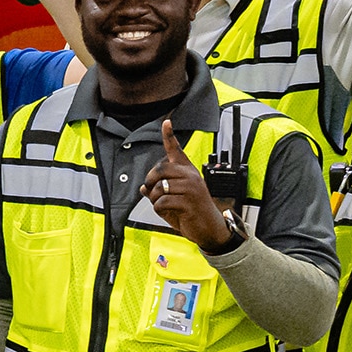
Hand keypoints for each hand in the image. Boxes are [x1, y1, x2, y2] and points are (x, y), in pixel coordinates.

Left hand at [141, 133, 233, 249]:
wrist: (209, 229)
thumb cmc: (192, 212)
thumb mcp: (174, 200)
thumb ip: (159, 191)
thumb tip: (142, 188)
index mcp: (188, 172)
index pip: (176, 151)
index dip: (169, 136)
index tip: (166, 122)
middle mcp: (190, 176)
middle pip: (159, 170)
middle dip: (150, 183)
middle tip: (152, 192)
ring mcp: (191, 188)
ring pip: (158, 188)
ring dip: (154, 200)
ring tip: (164, 205)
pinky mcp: (188, 201)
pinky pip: (161, 202)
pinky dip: (159, 209)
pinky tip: (169, 212)